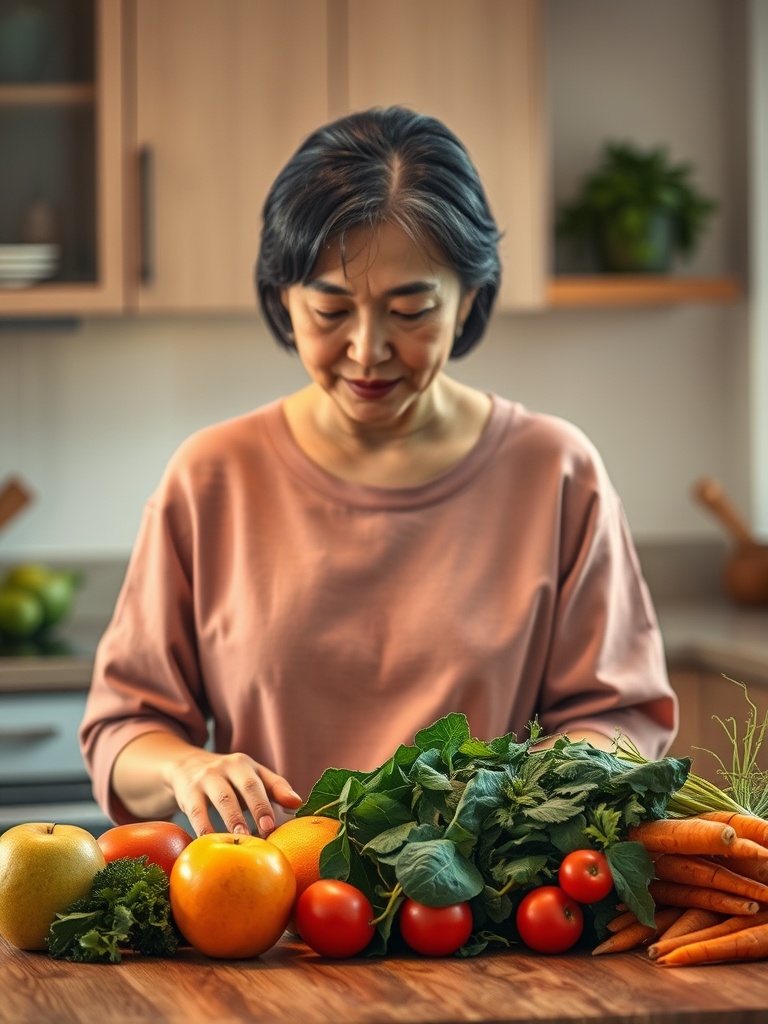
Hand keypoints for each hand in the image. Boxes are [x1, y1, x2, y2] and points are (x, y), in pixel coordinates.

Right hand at [167, 747, 302, 835]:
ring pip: (222, 799)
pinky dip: (204, 830)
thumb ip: (275, 788)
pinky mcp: (188, 792)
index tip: (274, 824)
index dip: (271, 801)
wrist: (185, 766)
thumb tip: (298, 804)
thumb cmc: (228, 779)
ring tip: (240, 840)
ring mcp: (206, 778)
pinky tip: (212, 845)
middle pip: (246, 786)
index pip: (262, 782)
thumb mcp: (250, 776)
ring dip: (232, 820)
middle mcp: (227, 766)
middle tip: (264, 832)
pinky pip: (196, 813)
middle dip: (257, 808)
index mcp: (245, 764)